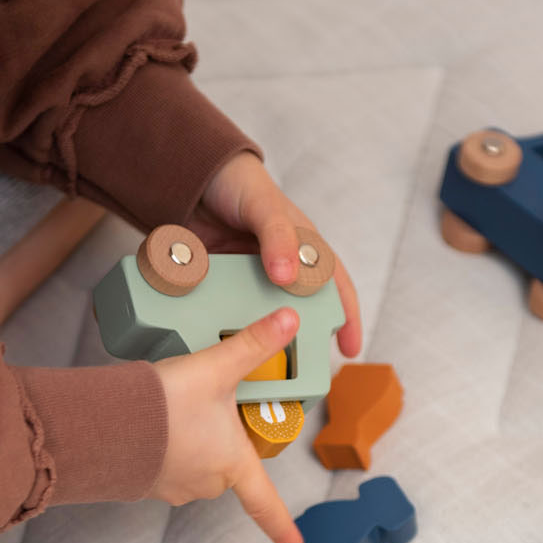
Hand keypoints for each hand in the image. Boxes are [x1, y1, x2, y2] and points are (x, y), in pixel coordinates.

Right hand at [152, 307, 303, 542]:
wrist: (101, 421)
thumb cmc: (163, 404)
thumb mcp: (215, 368)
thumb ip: (253, 343)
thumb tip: (290, 319)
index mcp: (232, 465)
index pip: (265, 504)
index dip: (282, 527)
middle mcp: (206, 483)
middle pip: (228, 466)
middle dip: (221, 439)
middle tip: (206, 405)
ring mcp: (172, 487)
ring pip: (193, 463)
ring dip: (188, 441)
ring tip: (173, 409)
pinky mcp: (142, 482)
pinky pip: (162, 465)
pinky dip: (161, 445)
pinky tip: (150, 422)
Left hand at [194, 151, 362, 358]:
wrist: (192, 174)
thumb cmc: (240, 183)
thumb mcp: (264, 206)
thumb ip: (278, 237)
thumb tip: (288, 278)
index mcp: (303, 248)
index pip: (333, 286)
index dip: (347, 316)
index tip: (350, 348)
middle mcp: (281, 267)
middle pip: (299, 309)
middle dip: (303, 338)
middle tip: (303, 368)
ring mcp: (250, 277)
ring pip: (263, 315)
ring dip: (262, 337)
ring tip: (261, 365)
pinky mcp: (221, 282)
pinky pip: (226, 308)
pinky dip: (225, 324)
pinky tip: (221, 342)